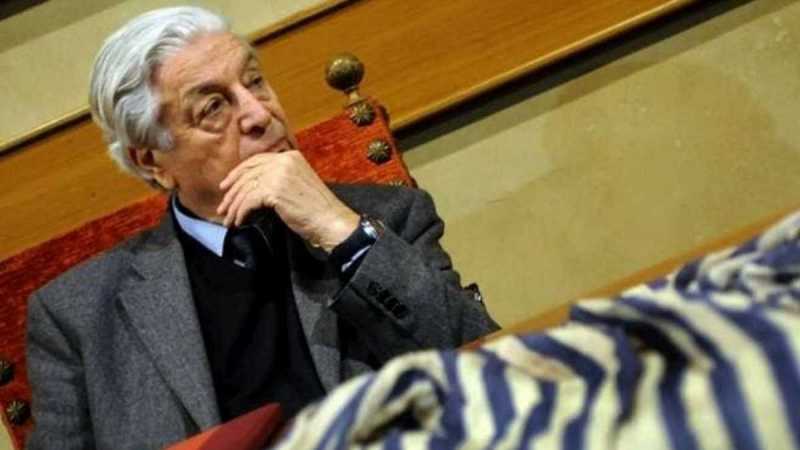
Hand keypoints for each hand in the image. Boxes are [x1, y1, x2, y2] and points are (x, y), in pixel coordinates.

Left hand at [217, 150, 358, 251]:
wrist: (330, 220)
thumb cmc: (316, 209)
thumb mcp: (297, 184)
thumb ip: (279, 178)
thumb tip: (252, 187)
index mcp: (290, 156)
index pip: (256, 161)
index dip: (238, 174)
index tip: (226, 186)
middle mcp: (283, 161)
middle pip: (248, 173)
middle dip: (232, 191)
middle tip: (222, 206)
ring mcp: (279, 174)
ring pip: (246, 188)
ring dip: (234, 206)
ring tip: (228, 219)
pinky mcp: (274, 190)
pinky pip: (249, 201)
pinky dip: (241, 212)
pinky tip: (239, 222)